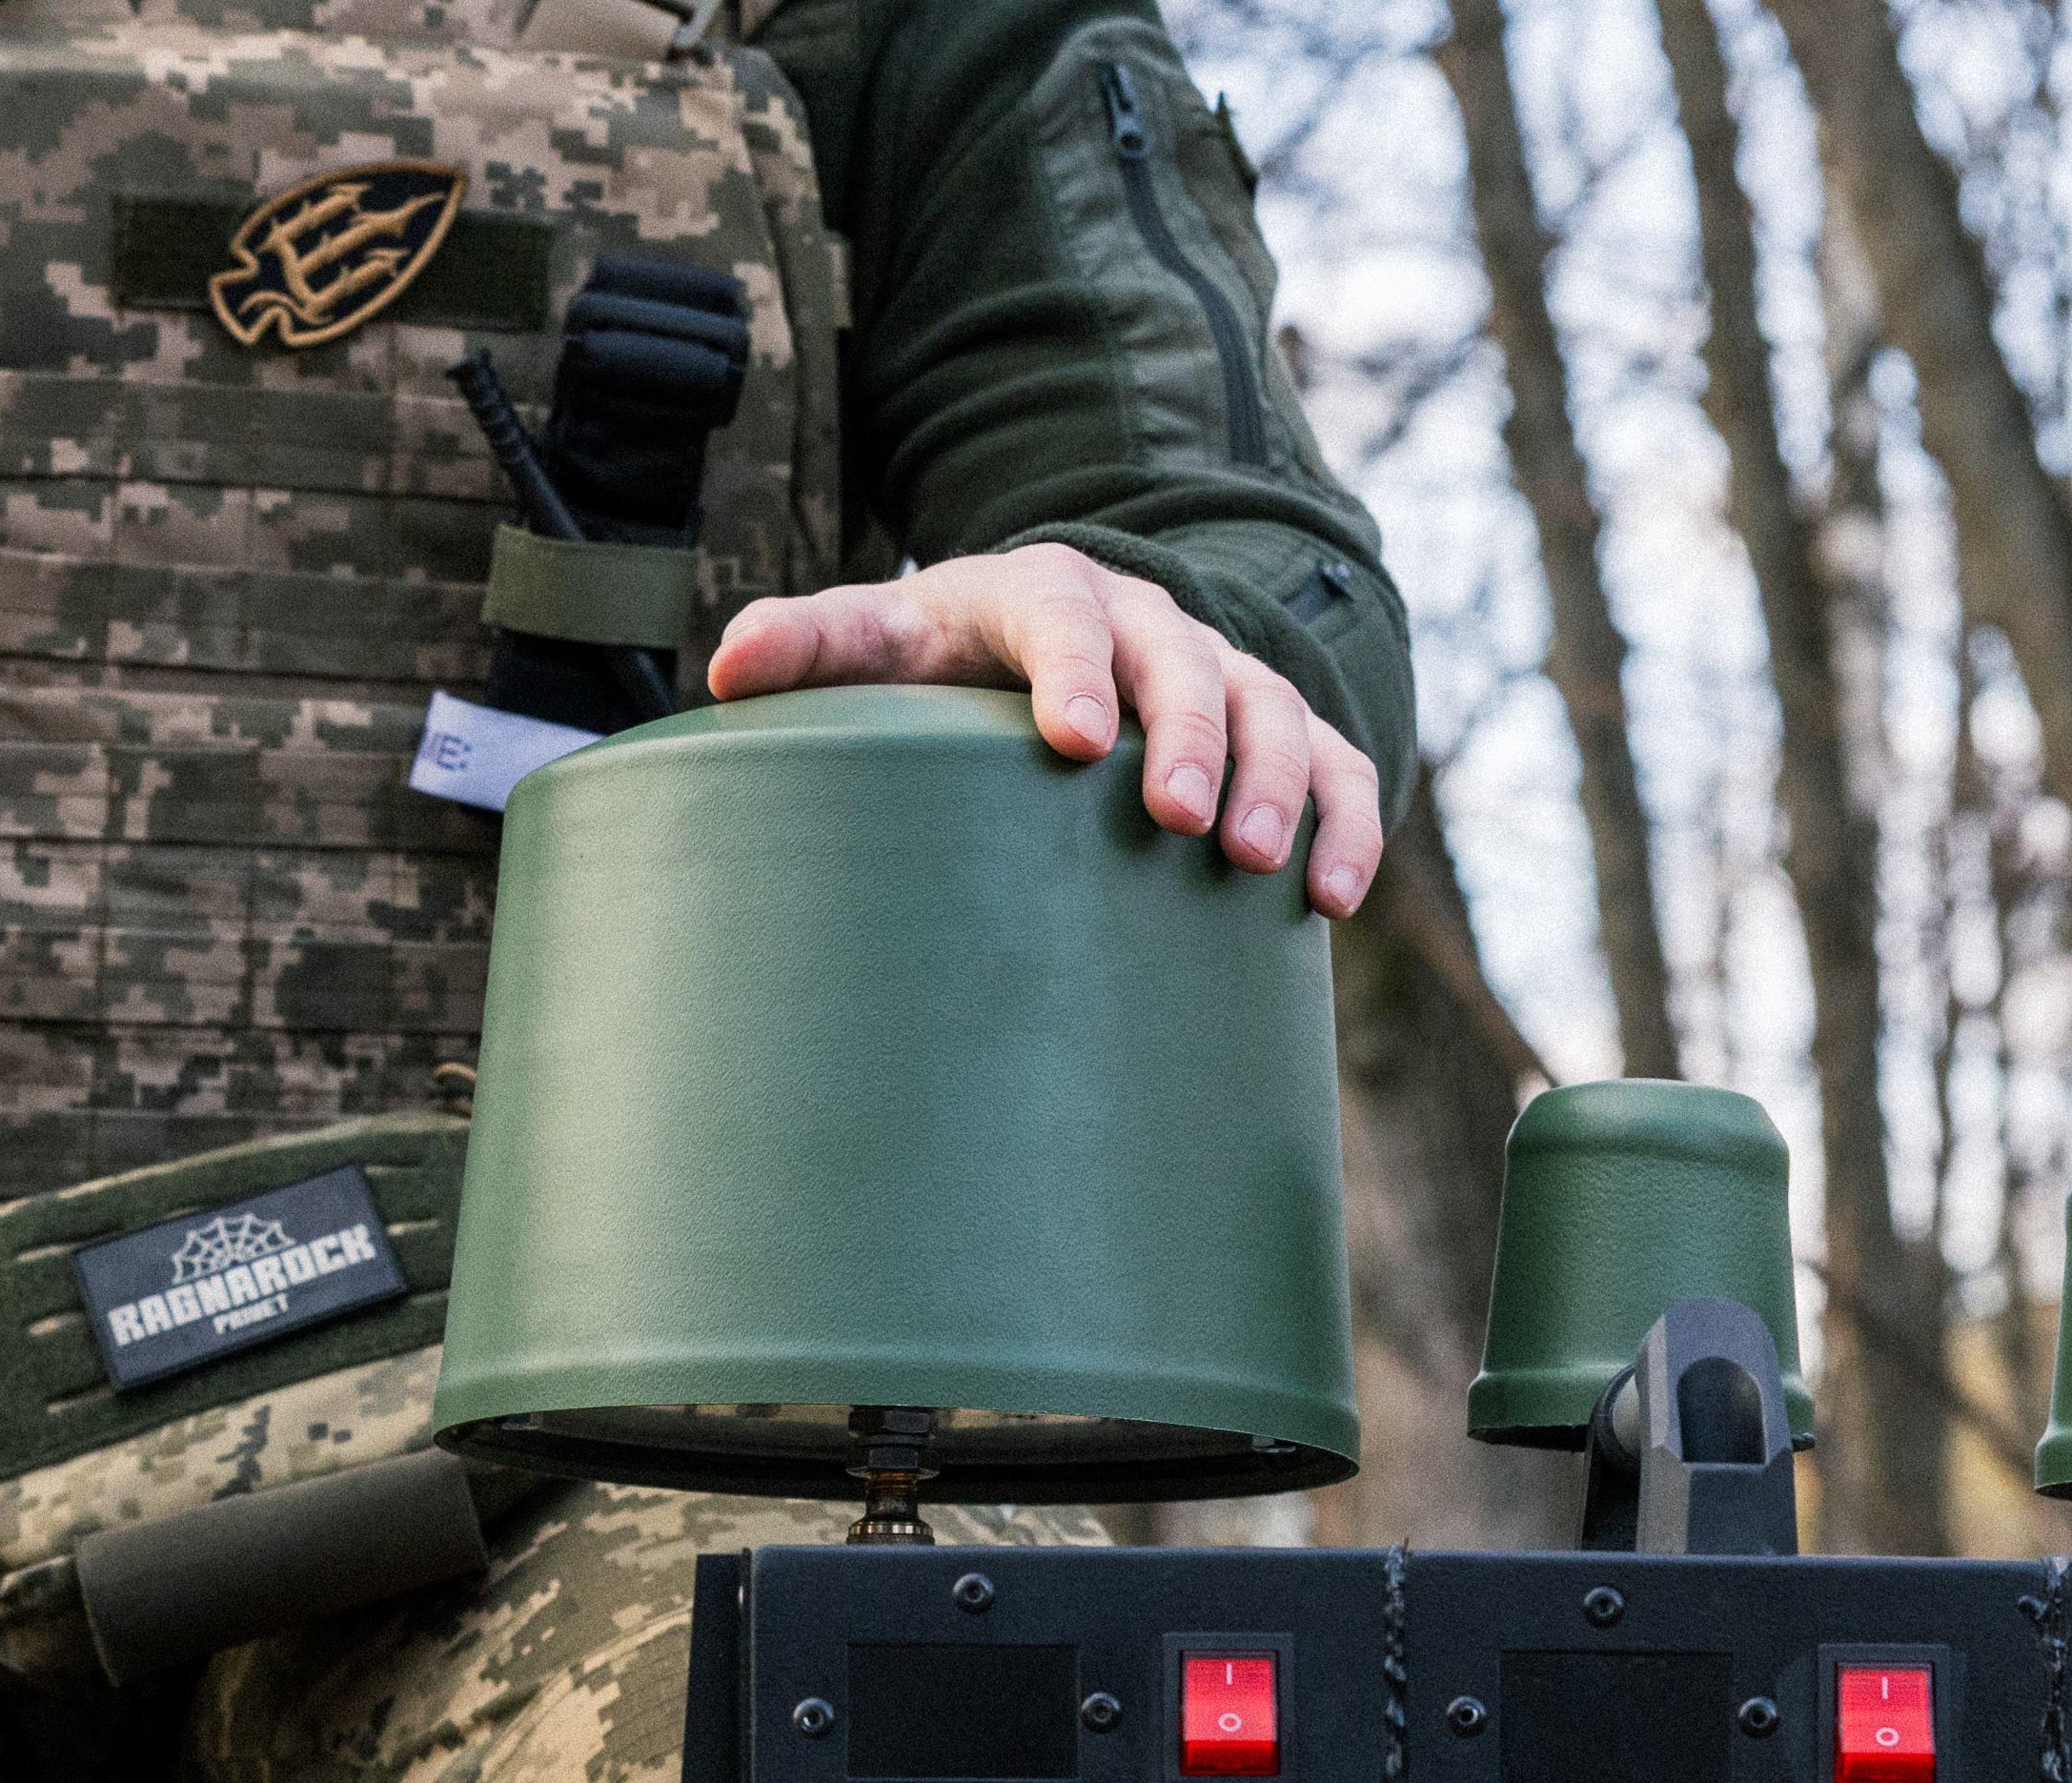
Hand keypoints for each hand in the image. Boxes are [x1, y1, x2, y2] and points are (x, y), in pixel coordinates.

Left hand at [705, 545, 1383, 917]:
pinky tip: (1330, 901)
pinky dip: (1346, 821)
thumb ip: (807, 646)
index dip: (1072, 669)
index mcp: (1042, 592)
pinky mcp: (1273, 727)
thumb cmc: (937, 659)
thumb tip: (725, 667)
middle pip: (1185, 661)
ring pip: (1273, 708)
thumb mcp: (874, 642)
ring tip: (1258, 866)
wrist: (1029, 647)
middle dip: (1190, 735)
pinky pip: (1337, 762)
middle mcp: (1144, 620)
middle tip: (1177, 820)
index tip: (1074, 740)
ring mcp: (1219, 671)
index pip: (1062, 614)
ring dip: (1277, 783)